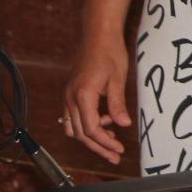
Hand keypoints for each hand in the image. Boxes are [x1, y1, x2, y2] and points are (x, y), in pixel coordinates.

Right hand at [62, 35, 132, 164]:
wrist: (98, 34)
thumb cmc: (109, 53)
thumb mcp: (118, 79)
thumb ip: (117, 104)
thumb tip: (123, 125)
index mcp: (83, 95)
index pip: (91, 129)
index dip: (105, 142)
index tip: (119, 149)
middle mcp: (71, 98)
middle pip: (81, 133)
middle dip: (98, 147)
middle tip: (115, 156)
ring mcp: (68, 96)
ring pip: (74, 127)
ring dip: (90, 138)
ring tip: (111, 141)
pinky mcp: (71, 93)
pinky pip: (72, 117)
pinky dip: (85, 125)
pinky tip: (103, 123)